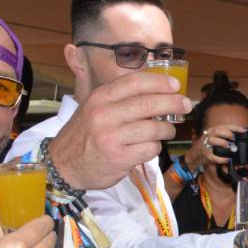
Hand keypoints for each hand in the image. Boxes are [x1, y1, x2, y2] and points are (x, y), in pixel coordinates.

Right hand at [49, 72, 190, 188]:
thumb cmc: (84, 134)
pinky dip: (155, 148)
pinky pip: (150, 149)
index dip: (160, 82)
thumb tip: (159, 90)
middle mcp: (104, 115)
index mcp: (99, 98)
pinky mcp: (119, 158)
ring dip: (166, 130)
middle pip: (149, 104)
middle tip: (185, 105)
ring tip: (165, 131)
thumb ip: (120, 99)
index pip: (135, 83)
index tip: (176, 86)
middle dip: (173, 103)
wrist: (62, 165)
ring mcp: (111, 137)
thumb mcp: (94, 108)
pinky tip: (148, 147)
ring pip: (154, 128)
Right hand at [185, 125, 244, 173]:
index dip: (235, 127)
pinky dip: (221, 159)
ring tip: (230, 146)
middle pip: (217, 131)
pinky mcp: (205, 155)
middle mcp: (208, 136)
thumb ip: (226, 138)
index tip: (244, 130)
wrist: (194, 155)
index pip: (224, 126)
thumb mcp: (216, 139)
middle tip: (234, 139)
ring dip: (222, 143)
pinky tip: (228, 160)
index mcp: (213, 130)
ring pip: (212, 140)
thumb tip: (240, 140)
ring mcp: (205, 145)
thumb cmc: (208, 146)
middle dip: (227, 134)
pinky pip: (213, 156)